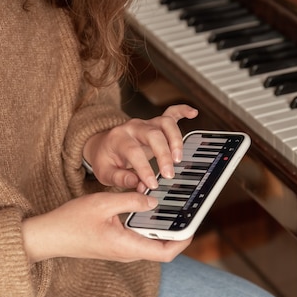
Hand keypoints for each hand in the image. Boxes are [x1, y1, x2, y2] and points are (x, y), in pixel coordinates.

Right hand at [21, 192, 192, 262]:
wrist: (48, 236)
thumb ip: (131, 201)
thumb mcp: (103, 203)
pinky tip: (151, 209)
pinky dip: (148, 226)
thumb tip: (154, 201)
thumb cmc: (71, 221)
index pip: (165, 253)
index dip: (183, 242)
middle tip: (187, 211)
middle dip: (176, 232)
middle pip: (161, 248)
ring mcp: (122, 250)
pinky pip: (139, 238)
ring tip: (174, 208)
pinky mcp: (116, 245)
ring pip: (150, 242)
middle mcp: (127, 252)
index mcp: (126, 246)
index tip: (193, 225)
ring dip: (162, 228)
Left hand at [83, 104, 198, 190]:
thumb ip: (120, 178)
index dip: (145, 169)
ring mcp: (146, 123)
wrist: (103, 145)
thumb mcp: (104, 173)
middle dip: (163, 155)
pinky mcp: (155, 123)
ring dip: (175, 140)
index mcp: (118, 138)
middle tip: (169, 174)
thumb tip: (138, 184)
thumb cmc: (105, 160)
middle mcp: (134, 127)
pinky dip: (182, 111)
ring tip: (179, 158)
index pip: (134, 151)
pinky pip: (171, 112)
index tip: (152, 184)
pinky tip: (193, 113)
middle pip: (153, 135)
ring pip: (165, 123)